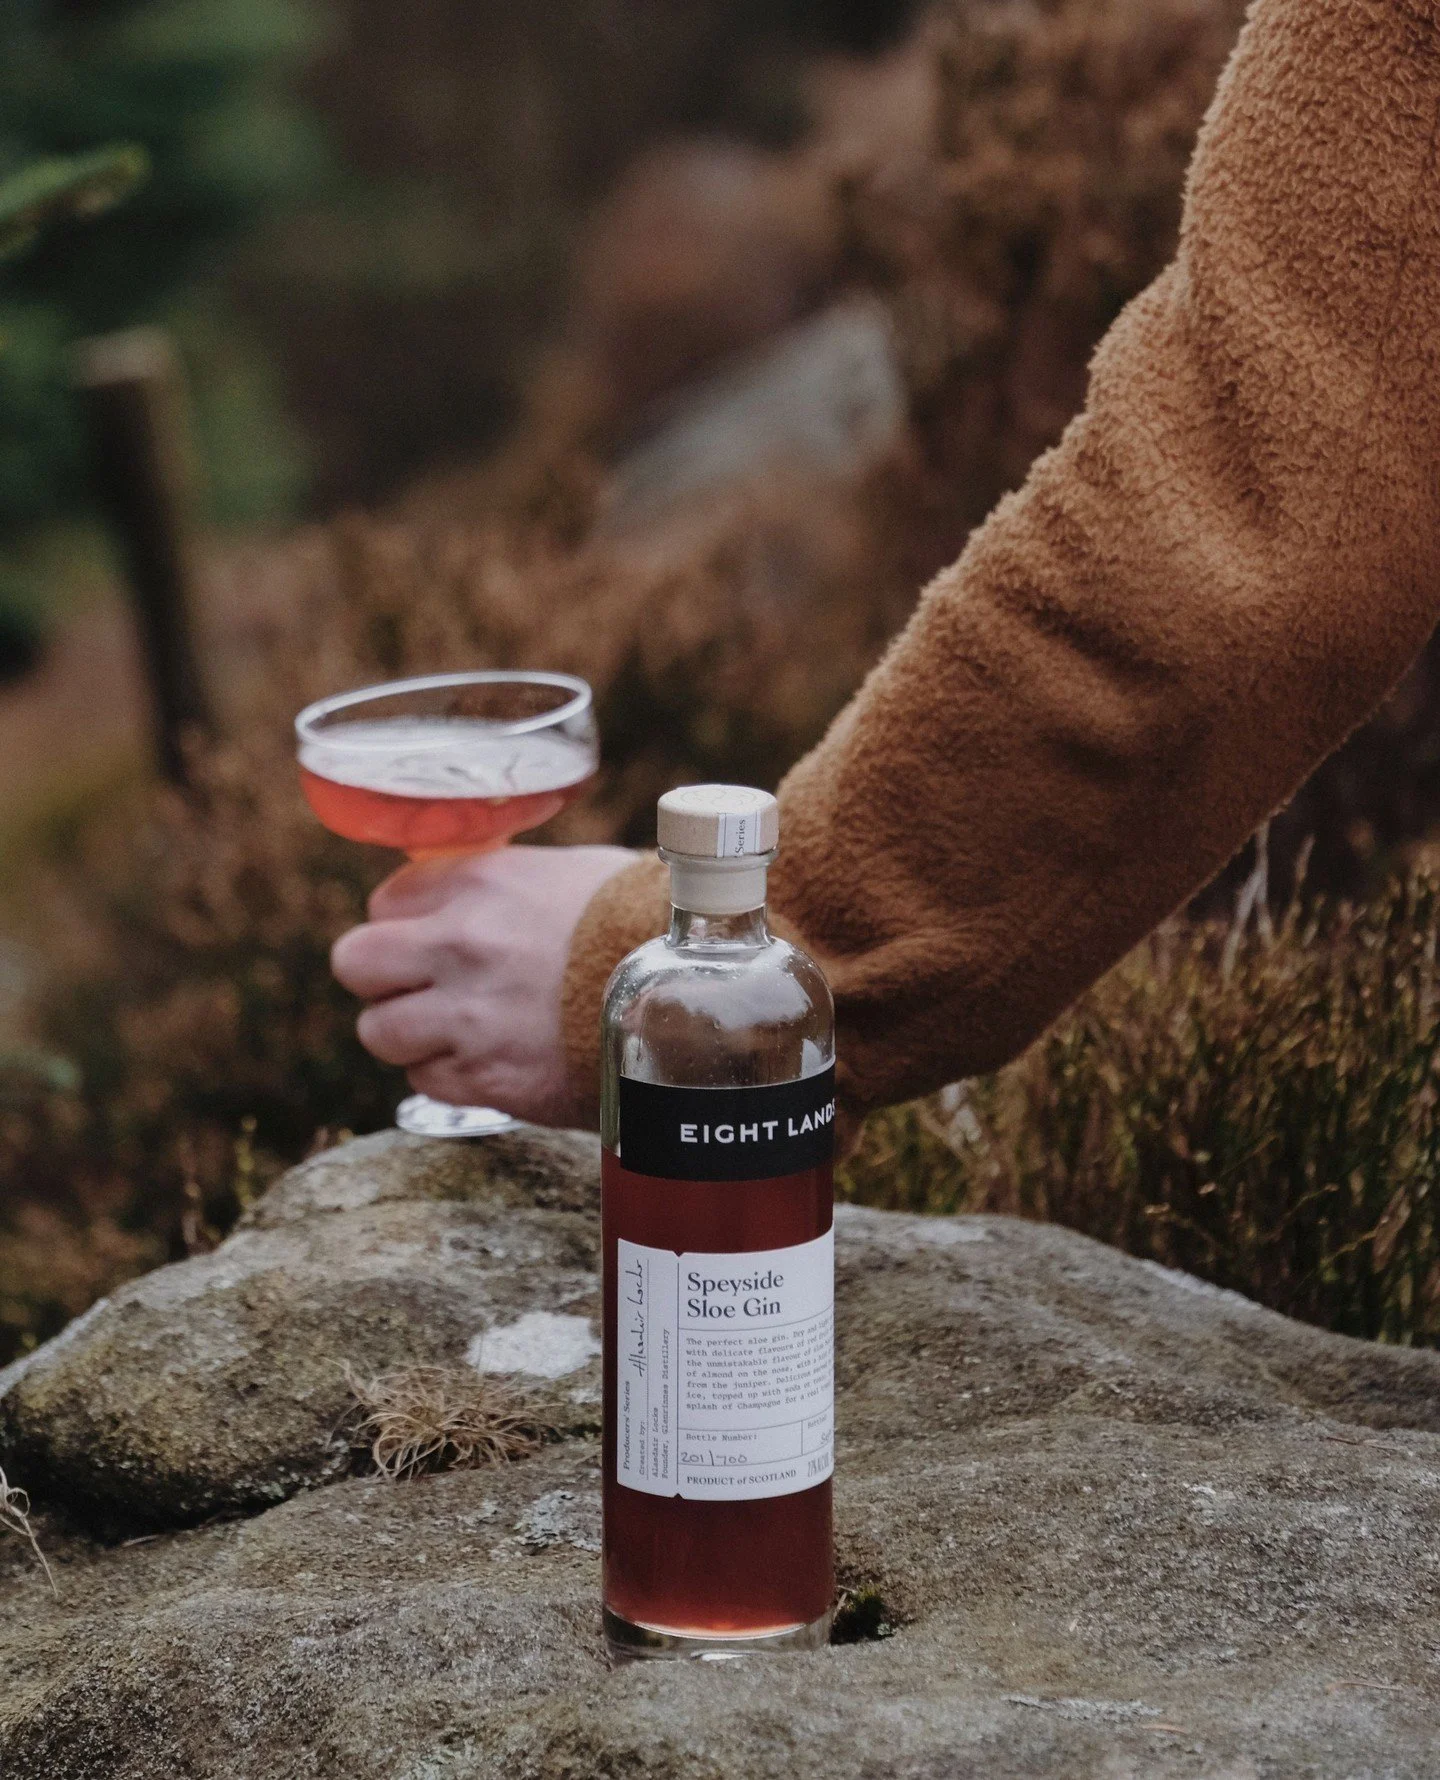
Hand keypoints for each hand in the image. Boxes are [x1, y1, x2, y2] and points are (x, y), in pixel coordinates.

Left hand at [331, 844, 635, 1125]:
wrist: (696, 999)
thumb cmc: (642, 927)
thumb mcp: (570, 875)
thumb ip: (500, 886)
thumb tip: (463, 898)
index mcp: (480, 882)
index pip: (386, 899)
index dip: (410, 922)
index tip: (437, 938)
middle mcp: (461, 945)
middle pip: (355, 961)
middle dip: (383, 977)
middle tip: (423, 986)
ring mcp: (468, 1015)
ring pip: (377, 1030)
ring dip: (411, 1032)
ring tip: (459, 1030)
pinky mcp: (486, 1079)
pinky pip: (425, 1080)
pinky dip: (451, 1075)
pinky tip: (494, 1060)